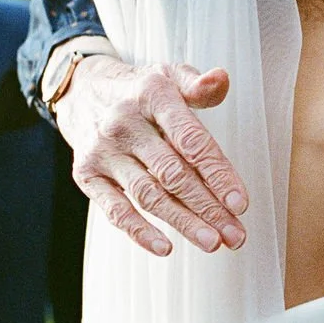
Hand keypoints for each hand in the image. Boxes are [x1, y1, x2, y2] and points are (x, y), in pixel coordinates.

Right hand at [55, 55, 248, 256]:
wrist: (82, 91)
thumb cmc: (140, 90)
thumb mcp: (169, 75)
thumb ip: (198, 84)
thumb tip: (220, 79)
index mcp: (152, 96)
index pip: (191, 141)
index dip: (218, 174)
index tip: (241, 203)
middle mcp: (125, 123)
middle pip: (173, 174)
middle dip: (208, 208)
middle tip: (235, 234)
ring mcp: (104, 151)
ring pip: (148, 195)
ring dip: (182, 223)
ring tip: (212, 242)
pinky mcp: (87, 174)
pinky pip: (114, 209)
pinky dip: (139, 231)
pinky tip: (164, 247)